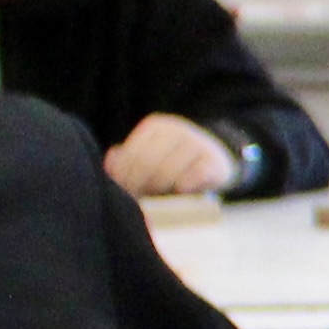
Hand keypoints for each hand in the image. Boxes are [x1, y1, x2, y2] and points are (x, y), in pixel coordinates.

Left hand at [107, 112, 236, 196]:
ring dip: (160, 190)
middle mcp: (176, 130)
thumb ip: (127, 160)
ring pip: (169, 171)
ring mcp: (197, 143)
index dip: (124, 177)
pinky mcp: (214, 161)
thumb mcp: (151, 156)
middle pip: (148, 162)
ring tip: (156, 201)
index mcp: (156, 126)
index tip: (125, 194)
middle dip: (140, 186)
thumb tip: (111, 161)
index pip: (131, 153)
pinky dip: (184, 188)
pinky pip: (193, 177)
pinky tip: (180, 193)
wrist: (217, 158)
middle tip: (139, 201)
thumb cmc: (176, 163)